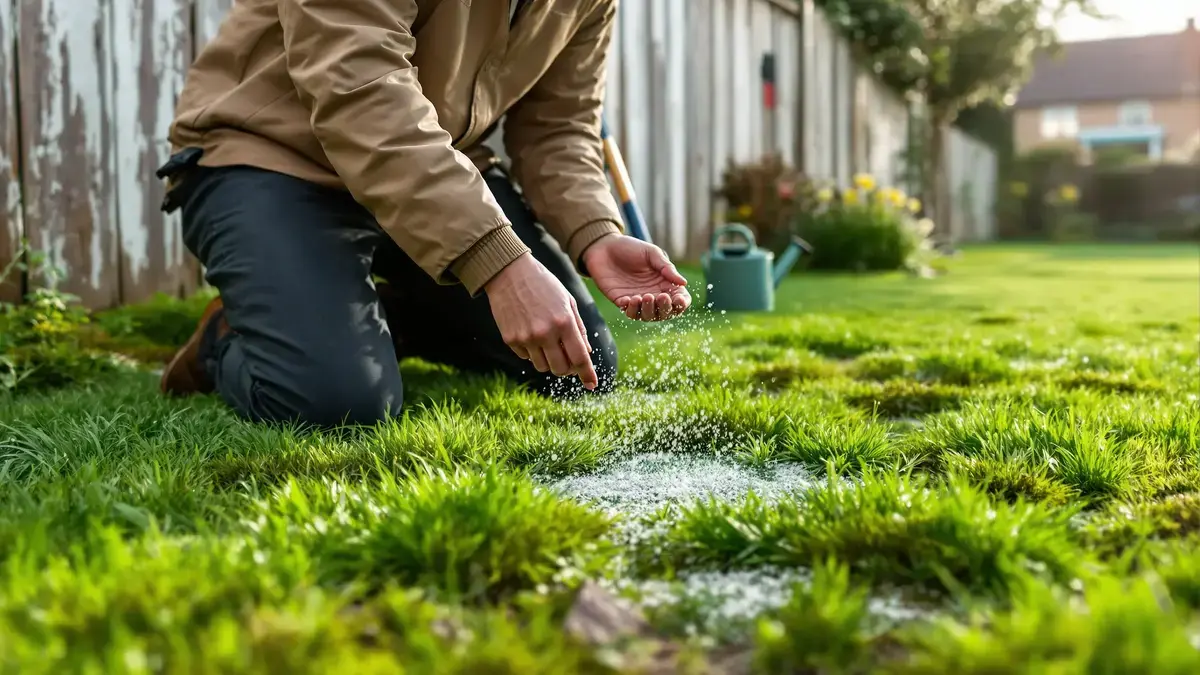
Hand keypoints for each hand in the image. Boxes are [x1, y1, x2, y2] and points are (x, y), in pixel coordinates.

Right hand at [484, 252, 597, 389]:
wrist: (509, 272)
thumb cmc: (544, 284)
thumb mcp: (568, 301)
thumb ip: (578, 328)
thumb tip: (585, 353)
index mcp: (564, 322)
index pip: (579, 357)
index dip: (587, 374)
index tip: (592, 385)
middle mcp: (545, 333)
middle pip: (560, 369)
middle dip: (566, 369)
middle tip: (568, 360)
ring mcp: (526, 338)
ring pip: (542, 366)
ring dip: (549, 361)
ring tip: (548, 342)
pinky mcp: (510, 339)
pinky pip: (526, 357)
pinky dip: (532, 351)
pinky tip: (530, 332)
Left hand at [582, 235, 690, 320]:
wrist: (604, 246)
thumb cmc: (630, 247)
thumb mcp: (651, 253)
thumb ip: (666, 267)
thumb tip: (683, 283)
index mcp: (664, 283)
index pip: (678, 299)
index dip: (681, 303)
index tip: (679, 299)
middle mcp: (653, 294)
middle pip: (664, 312)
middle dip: (665, 308)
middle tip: (661, 297)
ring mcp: (637, 299)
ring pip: (647, 316)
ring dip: (648, 310)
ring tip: (645, 296)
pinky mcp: (621, 301)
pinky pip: (629, 313)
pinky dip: (631, 309)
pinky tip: (630, 299)